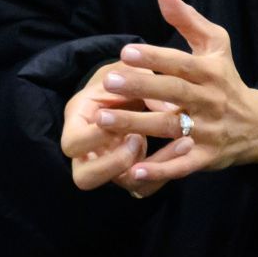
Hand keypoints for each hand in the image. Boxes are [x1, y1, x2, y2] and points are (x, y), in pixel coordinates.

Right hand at [59, 63, 193, 196]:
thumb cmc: (123, 77)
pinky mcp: (133, 172)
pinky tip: (185, 146)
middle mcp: (88, 152)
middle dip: (113, 164)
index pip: (72, 144)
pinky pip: (148, 184)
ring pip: (124, 183)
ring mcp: (111, 166)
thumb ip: (142, 82)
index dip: (93, 137)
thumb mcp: (127, 72)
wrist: (132, 89)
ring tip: (180, 142)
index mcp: (77, 123)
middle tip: (138, 139)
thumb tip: (168, 106)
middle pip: (85, 178)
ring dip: (152, 168)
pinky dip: (167, 170)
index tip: (116, 119)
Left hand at [93, 0, 257, 190]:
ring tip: (104, 120)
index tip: (126, 52)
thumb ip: (187, 19)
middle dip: (140, 88)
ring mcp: (207, 131)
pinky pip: (181, 165)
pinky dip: (159, 170)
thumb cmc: (226, 78)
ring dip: (137, 126)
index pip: (180, 63)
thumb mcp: (215, 45)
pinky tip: (132, 170)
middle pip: (173, 93)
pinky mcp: (205, 157)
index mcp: (209, 72)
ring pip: (170, 128)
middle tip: (109, 82)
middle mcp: (209, 101)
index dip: (155, 58)